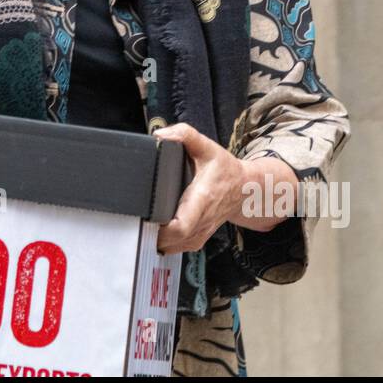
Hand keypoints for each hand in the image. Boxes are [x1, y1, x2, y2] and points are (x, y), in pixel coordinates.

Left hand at [153, 122, 246, 253]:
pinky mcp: (197, 238)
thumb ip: (184, 134)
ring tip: (144, 223)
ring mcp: (200, 232)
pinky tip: (155, 231)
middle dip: (151, 233)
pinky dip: (164, 243)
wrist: (245, 189)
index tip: (148, 219)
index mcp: (202, 198)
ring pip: (174, 247)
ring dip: (156, 239)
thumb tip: (160, 136)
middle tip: (137, 219)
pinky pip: (178, 248)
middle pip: (173, 241)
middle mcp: (202, 220)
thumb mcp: (207, 146)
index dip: (162, 228)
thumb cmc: (225, 170)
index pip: (182, 225)